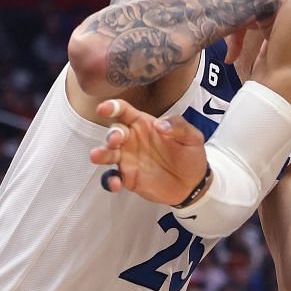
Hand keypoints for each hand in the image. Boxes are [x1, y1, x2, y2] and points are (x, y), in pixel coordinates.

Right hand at [90, 99, 210, 205]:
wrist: (193, 183)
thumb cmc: (190, 155)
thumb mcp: (192, 136)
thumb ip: (178, 126)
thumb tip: (160, 125)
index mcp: (143, 124)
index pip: (124, 111)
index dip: (112, 107)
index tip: (104, 108)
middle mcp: (131, 140)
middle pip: (114, 132)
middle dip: (112, 134)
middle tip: (116, 139)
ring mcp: (127, 159)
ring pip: (107, 154)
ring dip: (101, 154)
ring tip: (97, 156)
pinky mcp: (128, 178)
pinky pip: (112, 178)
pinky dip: (110, 181)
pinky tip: (116, 183)